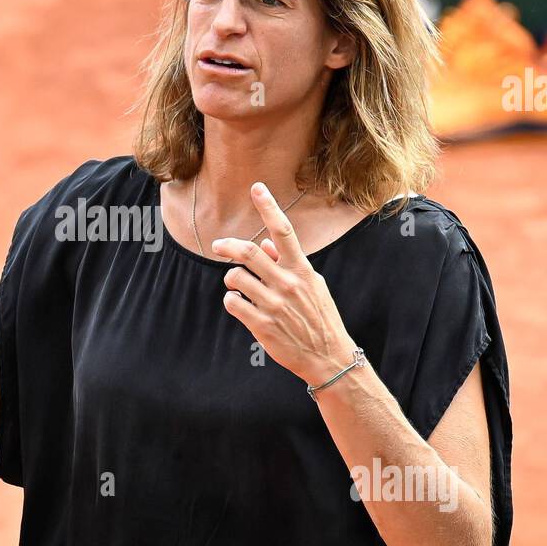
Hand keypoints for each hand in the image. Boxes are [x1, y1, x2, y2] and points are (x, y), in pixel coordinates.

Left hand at [211, 182, 354, 386]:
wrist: (328, 357)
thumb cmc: (319, 318)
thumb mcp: (312, 286)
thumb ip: (288, 264)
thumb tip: (266, 245)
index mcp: (302, 269)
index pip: (283, 231)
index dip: (269, 207)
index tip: (257, 188)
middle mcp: (288, 283)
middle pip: (248, 252)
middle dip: (227, 246)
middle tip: (218, 246)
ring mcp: (274, 304)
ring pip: (235, 278)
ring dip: (231, 279)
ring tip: (238, 286)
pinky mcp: (262, 325)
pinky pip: (233, 303)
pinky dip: (232, 301)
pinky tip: (241, 305)